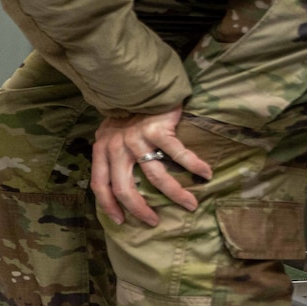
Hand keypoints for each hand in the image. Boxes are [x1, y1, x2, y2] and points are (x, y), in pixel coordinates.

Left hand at [91, 105, 212, 226]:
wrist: (139, 83)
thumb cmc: (126, 112)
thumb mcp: (108, 134)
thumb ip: (109, 154)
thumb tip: (115, 183)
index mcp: (101, 149)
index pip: (100, 185)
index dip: (109, 205)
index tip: (121, 221)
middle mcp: (116, 146)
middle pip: (124, 188)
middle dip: (140, 210)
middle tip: (154, 222)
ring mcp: (136, 138)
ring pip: (156, 176)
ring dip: (175, 194)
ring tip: (190, 205)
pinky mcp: (157, 129)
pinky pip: (178, 153)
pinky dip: (194, 165)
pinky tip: (206, 174)